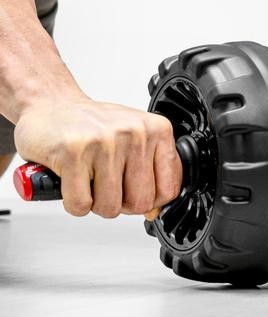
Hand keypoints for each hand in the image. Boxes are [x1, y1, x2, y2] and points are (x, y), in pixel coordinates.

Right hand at [12, 99, 178, 218]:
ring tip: (88, 181)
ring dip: (95, 204)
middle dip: (120, 205)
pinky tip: (71, 183)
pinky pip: (81, 204)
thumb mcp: (134, 139)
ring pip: (110, 207)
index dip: (150, 202)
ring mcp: (104, 143)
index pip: (169, 189)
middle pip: (140, 203)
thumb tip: (154, 211)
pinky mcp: (73, 153)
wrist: (49, 104)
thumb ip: (151, 171)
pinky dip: (73, 203)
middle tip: (106, 188)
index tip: (134, 194)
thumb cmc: (91, 126)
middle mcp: (134, 134)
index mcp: (157, 130)